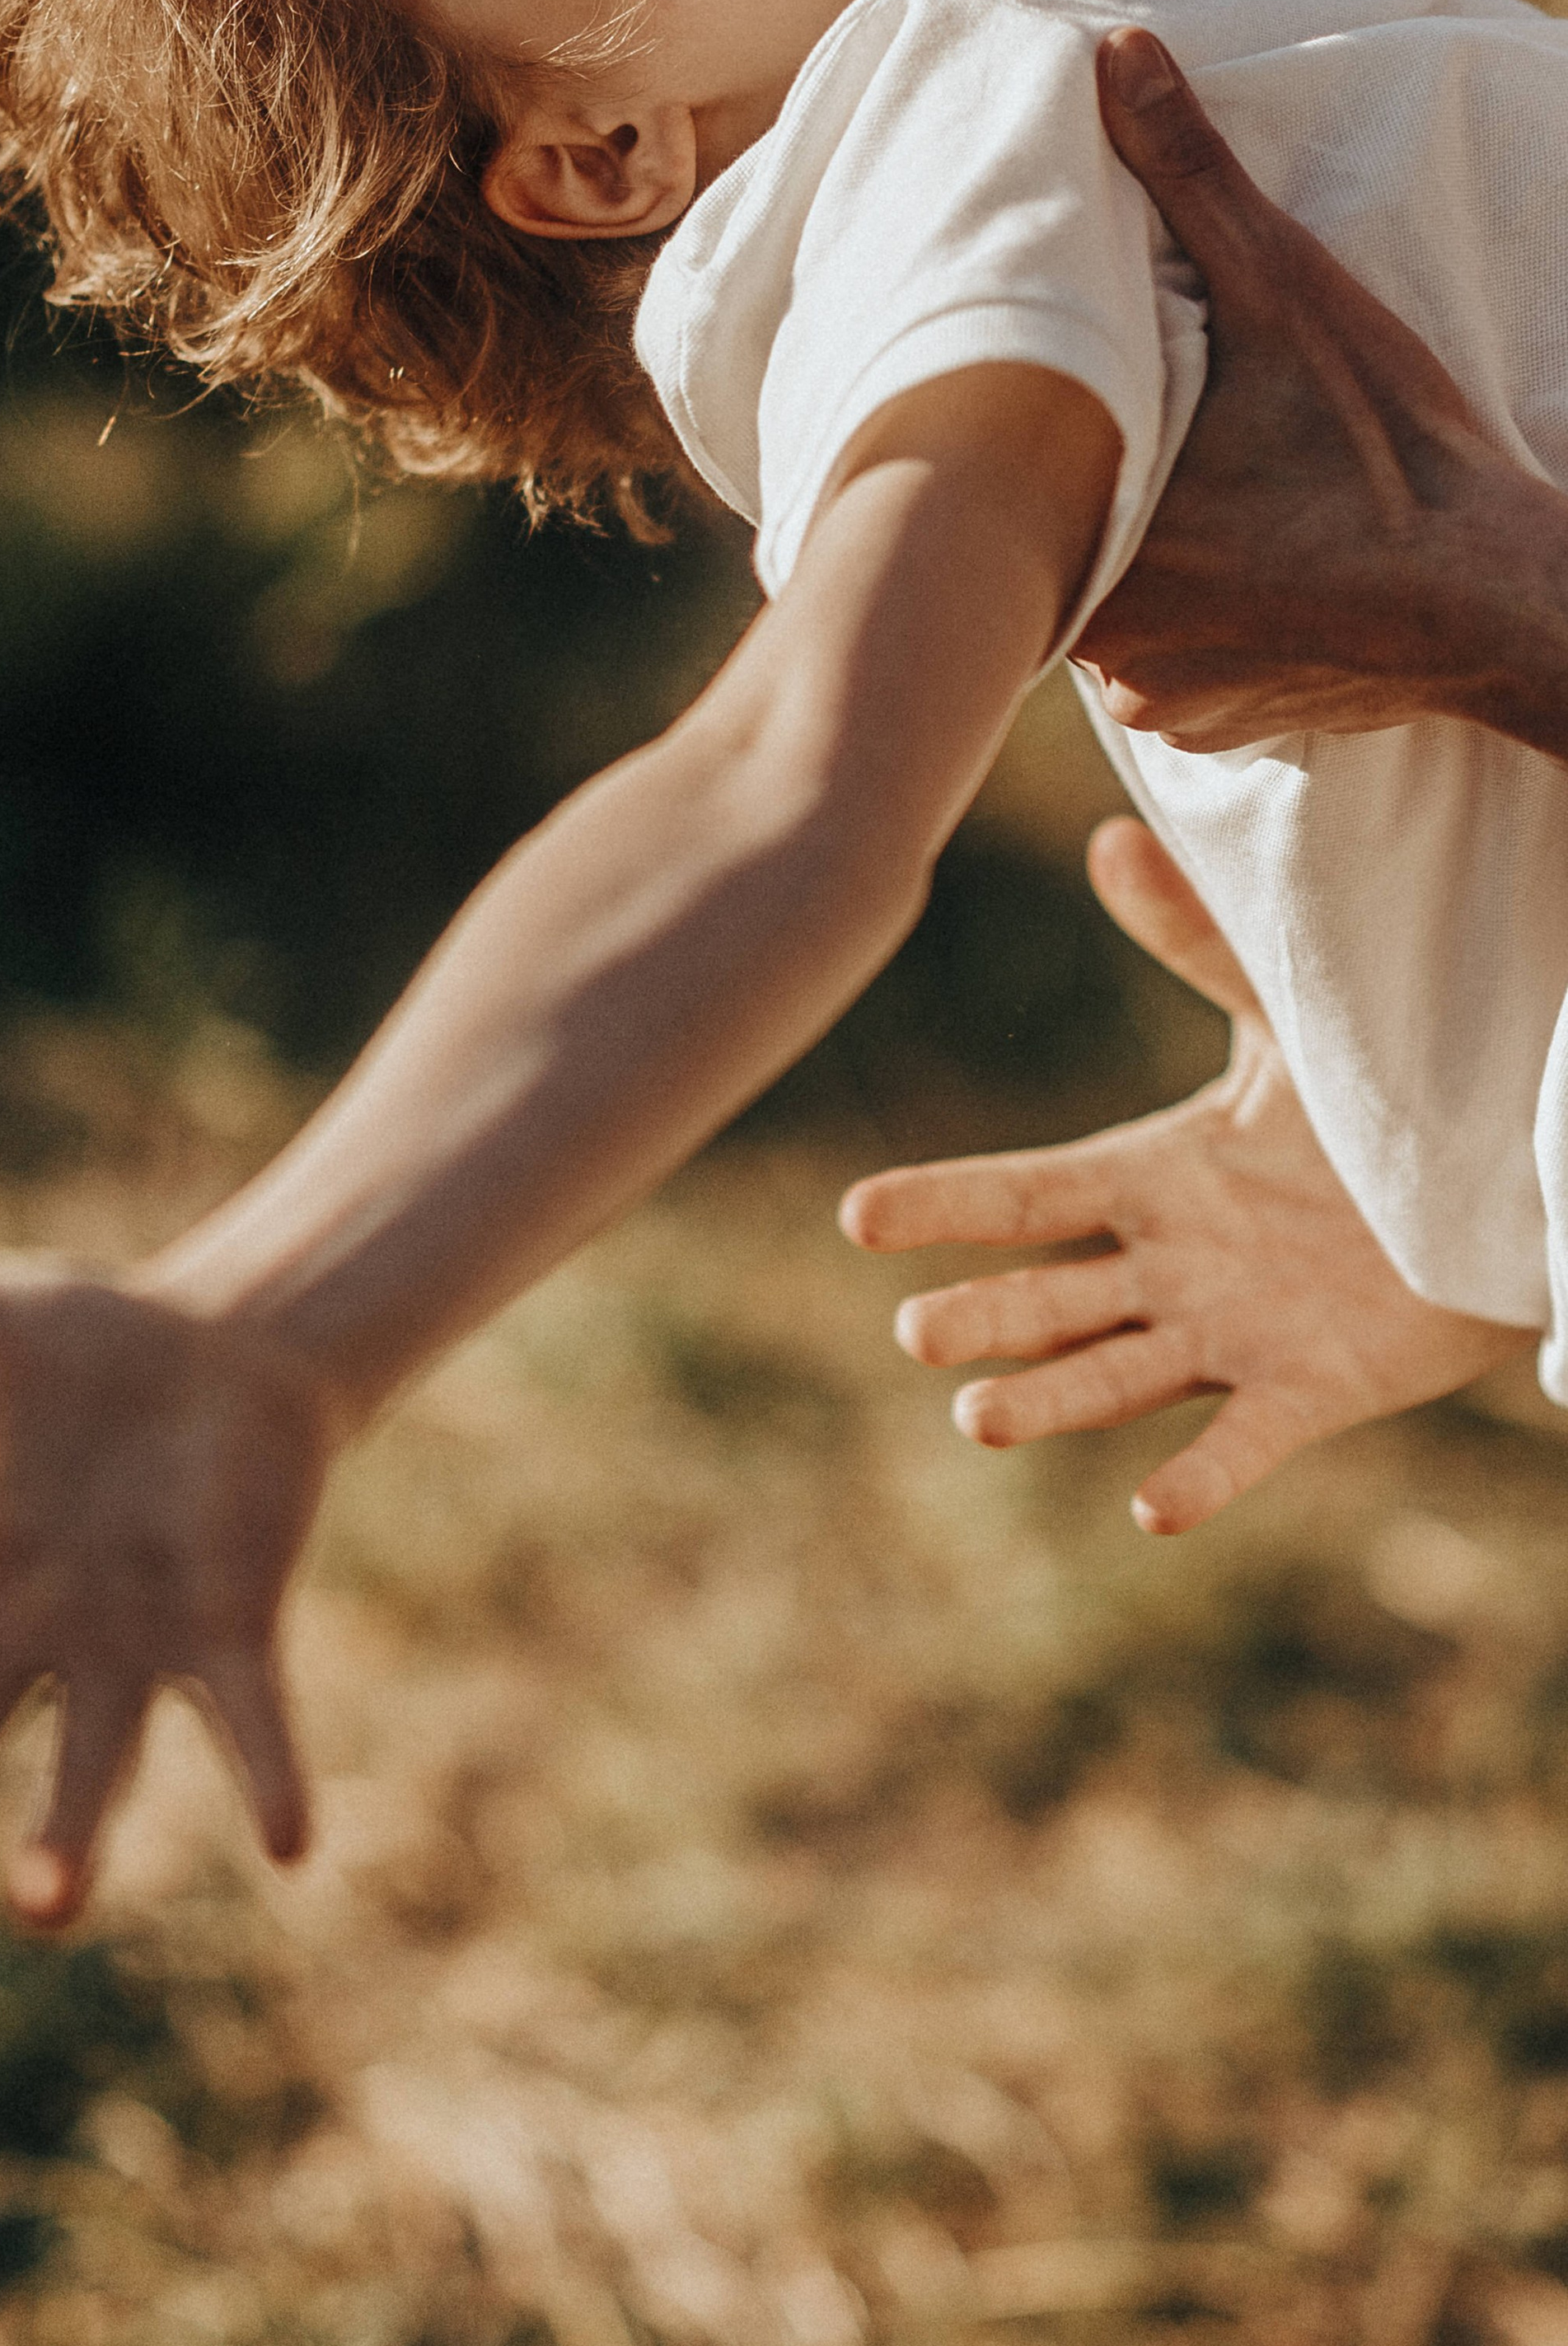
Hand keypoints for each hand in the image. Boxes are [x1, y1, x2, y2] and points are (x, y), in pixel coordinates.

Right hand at [0, 1239, 331, 1922]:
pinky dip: (267, 1775)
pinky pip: (248, 1715)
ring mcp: (130, 1636)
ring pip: (93, 1750)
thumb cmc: (69, 1346)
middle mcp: (29, 1617)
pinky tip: (290, 1846)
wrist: (222, 1351)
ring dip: (71, 1828)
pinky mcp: (232, 1628)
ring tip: (45, 1907)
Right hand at [841, 817, 1532, 1530]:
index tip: (857, 1218)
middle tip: (917, 1333)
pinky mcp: (1306, 1393)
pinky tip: (1150, 1511)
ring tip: (977, 1418)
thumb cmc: (1364, 1110)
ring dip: (1049, 1403)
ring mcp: (1229, 1339)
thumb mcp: (1276, 1023)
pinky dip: (1199, 1478)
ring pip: (1118, 1377)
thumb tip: (1110, 835)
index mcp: (1150, 1182)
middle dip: (984, 1319)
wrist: (1488, 1192)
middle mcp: (1169, 1271)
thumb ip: (1194, 941)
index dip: (943, 1207)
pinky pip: (1243, 1444)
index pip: (1024, 1195)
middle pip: (1052, 1301)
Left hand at [1077, 29, 1567, 757]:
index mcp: (1095, 526)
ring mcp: (1148, 693)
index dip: (1027, 439)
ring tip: (1203, 507)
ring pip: (1099, 611)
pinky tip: (1242, 576)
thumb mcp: (1291, 292)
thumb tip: (1114, 50)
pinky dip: (1187, 626)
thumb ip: (1191, 177)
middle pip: (1048, 547)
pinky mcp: (1199, 729)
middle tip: (1151, 448)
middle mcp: (1100, 632)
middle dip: (1087, 496)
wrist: (1499, 600)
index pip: (1004, 482)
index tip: (1052, 403)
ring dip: (1135, 563)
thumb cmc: (1390, 450)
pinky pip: (1154, 672)